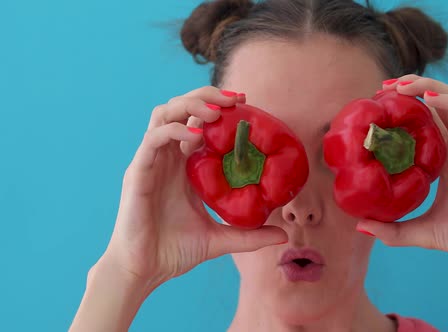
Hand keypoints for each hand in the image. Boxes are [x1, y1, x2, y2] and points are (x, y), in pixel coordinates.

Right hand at [96, 87, 286, 287]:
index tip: (246, 105)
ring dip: (189, 105)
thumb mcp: (221, 239)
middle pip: (180, 108)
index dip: (219, 108)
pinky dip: (174, 130)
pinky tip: (196, 136)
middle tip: (236, 100)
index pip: (198, 123)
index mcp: (184, 166)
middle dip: (206, 96)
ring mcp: (151, 162)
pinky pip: (153, 139)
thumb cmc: (176, 251)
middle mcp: (167, 157)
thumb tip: (283, 235)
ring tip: (216, 113)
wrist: (145, 270)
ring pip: (163, 114)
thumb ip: (250, 236)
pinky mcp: (138, 172)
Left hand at [357, 75, 447, 266]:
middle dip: (413, 86)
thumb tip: (361, 226)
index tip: (377, 100)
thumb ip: (392, 230)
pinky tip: (428, 98)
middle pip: (440, 100)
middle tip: (384, 87)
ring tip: (401, 86)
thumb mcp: (420, 231)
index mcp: (446, 157)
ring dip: (428, 86)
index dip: (405, 104)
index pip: (427, 118)